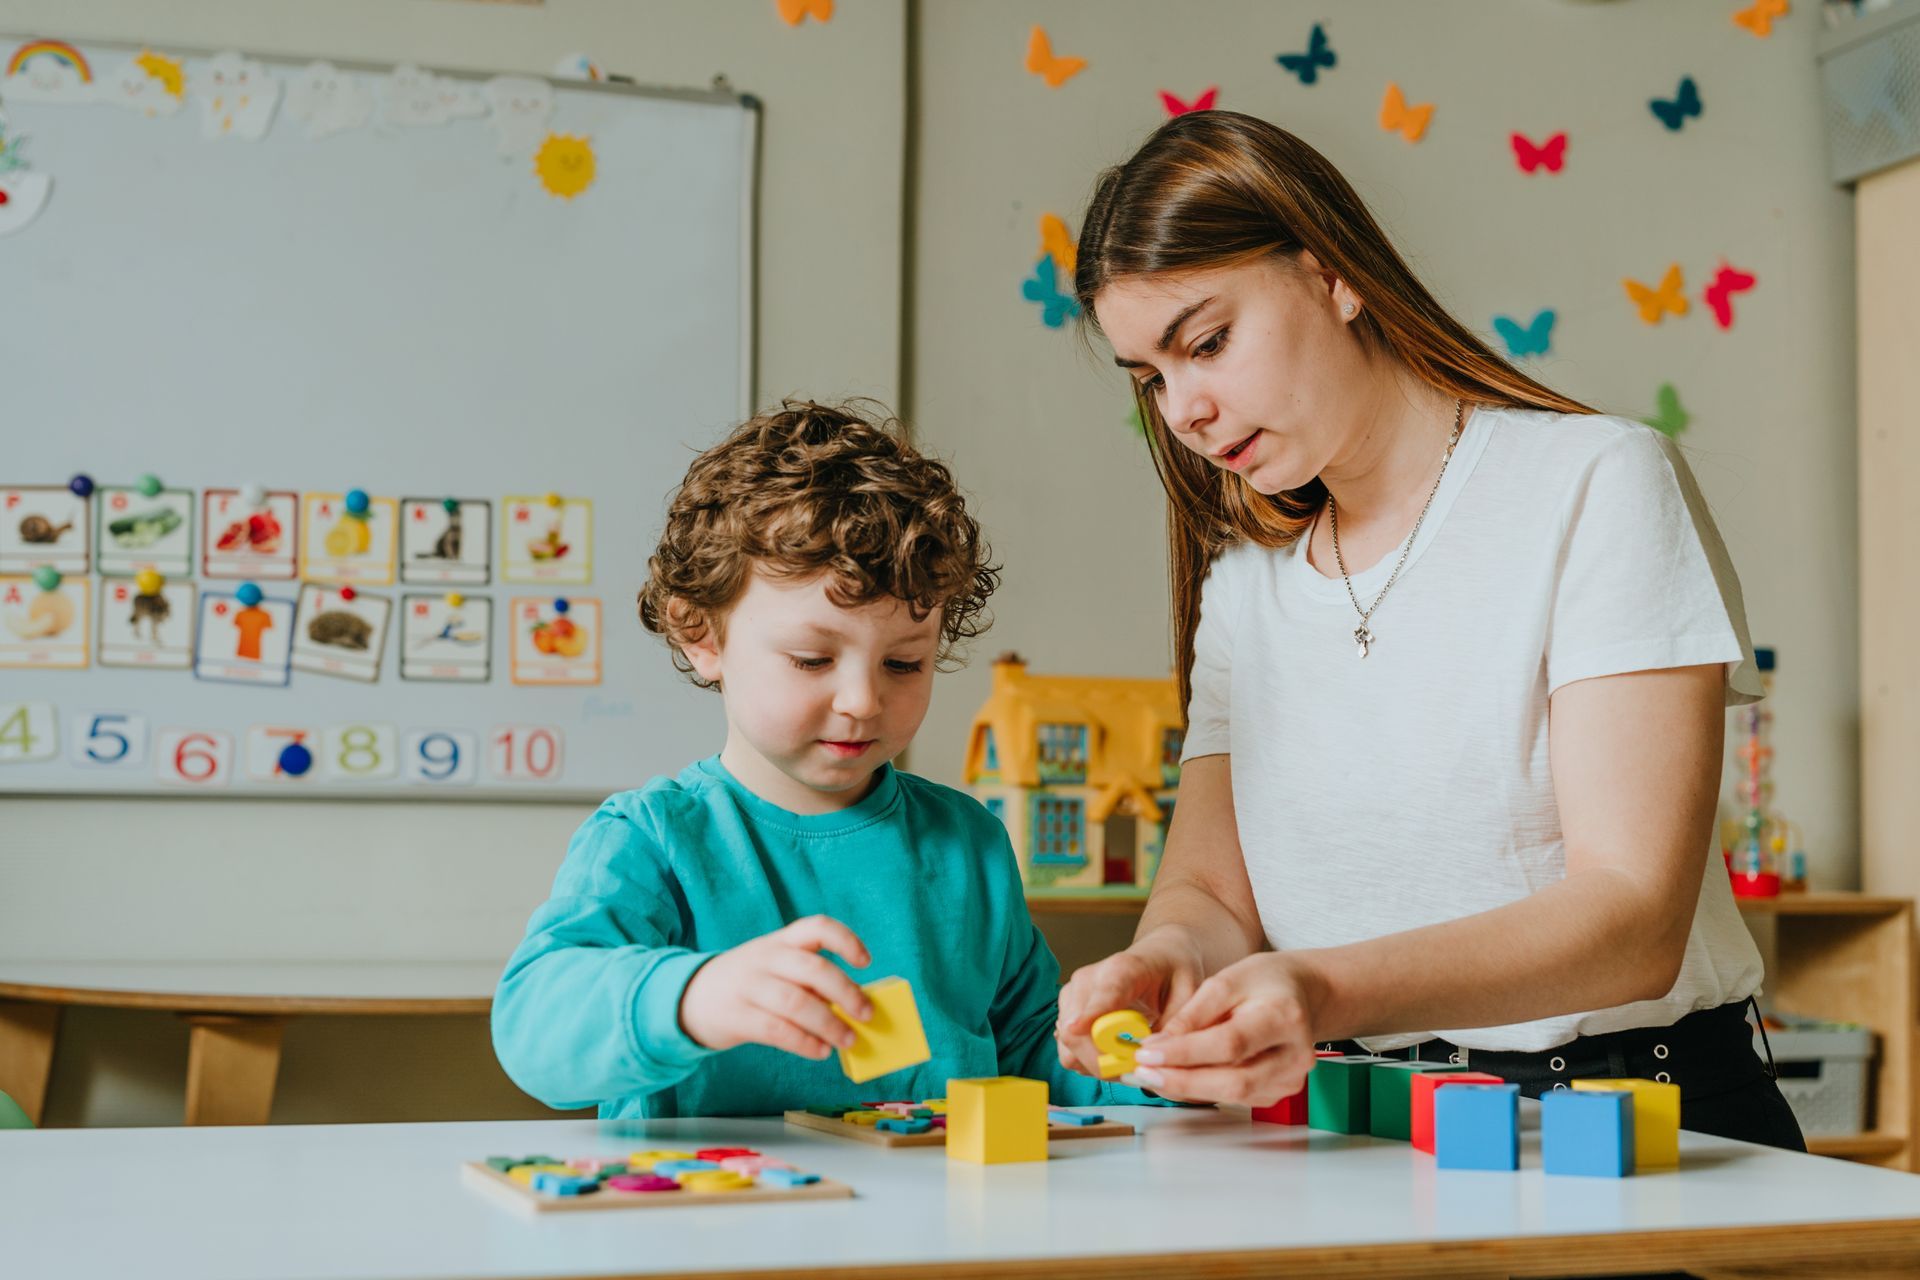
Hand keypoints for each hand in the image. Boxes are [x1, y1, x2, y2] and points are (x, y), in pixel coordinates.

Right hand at [678, 915, 872, 1059]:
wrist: (688, 997)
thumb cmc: (748, 984)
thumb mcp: (773, 967)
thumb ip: (808, 980)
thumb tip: (853, 1006)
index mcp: (780, 941)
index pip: (817, 927)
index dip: (846, 940)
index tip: (866, 962)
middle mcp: (765, 958)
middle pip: (813, 968)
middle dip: (846, 992)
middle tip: (866, 1014)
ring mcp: (748, 986)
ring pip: (797, 1002)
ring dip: (829, 1023)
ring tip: (848, 1040)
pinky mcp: (736, 1016)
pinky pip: (778, 1030)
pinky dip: (805, 1042)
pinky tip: (820, 1050)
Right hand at [1054, 926, 1205, 1079]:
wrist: (1160, 955)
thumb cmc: (1175, 971)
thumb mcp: (1189, 994)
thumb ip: (1174, 1027)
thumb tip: (1154, 1060)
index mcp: (1122, 970)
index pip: (1101, 995)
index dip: (1087, 1015)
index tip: (1075, 1030)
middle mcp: (1088, 980)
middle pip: (1076, 1032)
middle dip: (1105, 1064)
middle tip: (1138, 1073)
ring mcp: (1073, 995)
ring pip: (1068, 1047)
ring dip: (1097, 1066)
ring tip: (1129, 1064)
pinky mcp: (1068, 1010)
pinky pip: (1069, 1050)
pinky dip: (1090, 1062)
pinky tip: (1115, 1056)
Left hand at [1125, 950, 1324, 1105]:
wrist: (1303, 994)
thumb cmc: (1264, 982)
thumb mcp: (1227, 980)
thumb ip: (1194, 1012)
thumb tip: (1160, 1045)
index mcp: (1284, 1016)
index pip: (1229, 1043)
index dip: (1185, 1052)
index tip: (1147, 1053)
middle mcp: (1295, 1055)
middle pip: (1234, 1081)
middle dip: (1182, 1080)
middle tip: (1143, 1072)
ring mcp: (1289, 1079)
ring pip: (1233, 1096)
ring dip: (1187, 1089)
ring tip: (1151, 1075)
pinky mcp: (1278, 1092)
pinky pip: (1235, 1098)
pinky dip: (1202, 1091)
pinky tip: (1177, 1078)